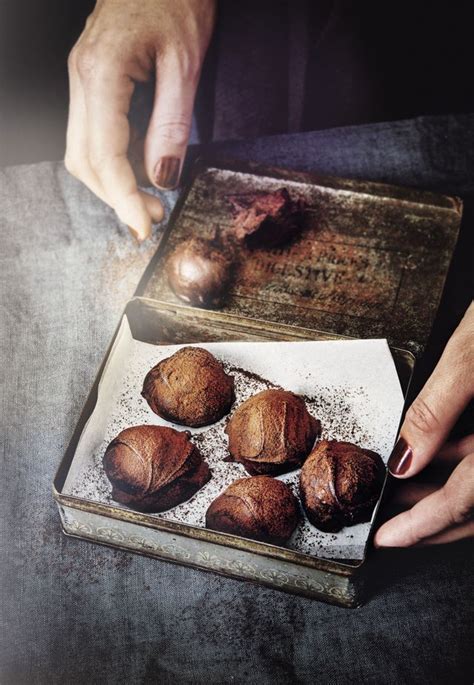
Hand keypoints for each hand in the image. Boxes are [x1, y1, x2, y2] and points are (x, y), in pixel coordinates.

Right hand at [65, 0, 215, 241]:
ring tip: (150, 200)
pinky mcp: (92, 80)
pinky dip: (115, 160)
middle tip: (153, 218)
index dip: (123, 198)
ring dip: (113, 183)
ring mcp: (82, 78)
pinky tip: (142, 167)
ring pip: (83, 150)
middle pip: (84, 160)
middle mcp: (81, 77)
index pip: (104, 155)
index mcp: (101, 72)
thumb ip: (172, 124)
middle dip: (116, 197)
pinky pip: (94, 133)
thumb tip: (162, 178)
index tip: (144, 227)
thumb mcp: (185, 63)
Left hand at [375, 302, 473, 546]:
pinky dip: (464, 464)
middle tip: (391, 527)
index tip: (388, 539)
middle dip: (433, 521)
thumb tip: (404, 461)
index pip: (469, 498)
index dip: (424, 525)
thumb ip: (437, 409)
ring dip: (447, 494)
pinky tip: (435, 458)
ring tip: (402, 495)